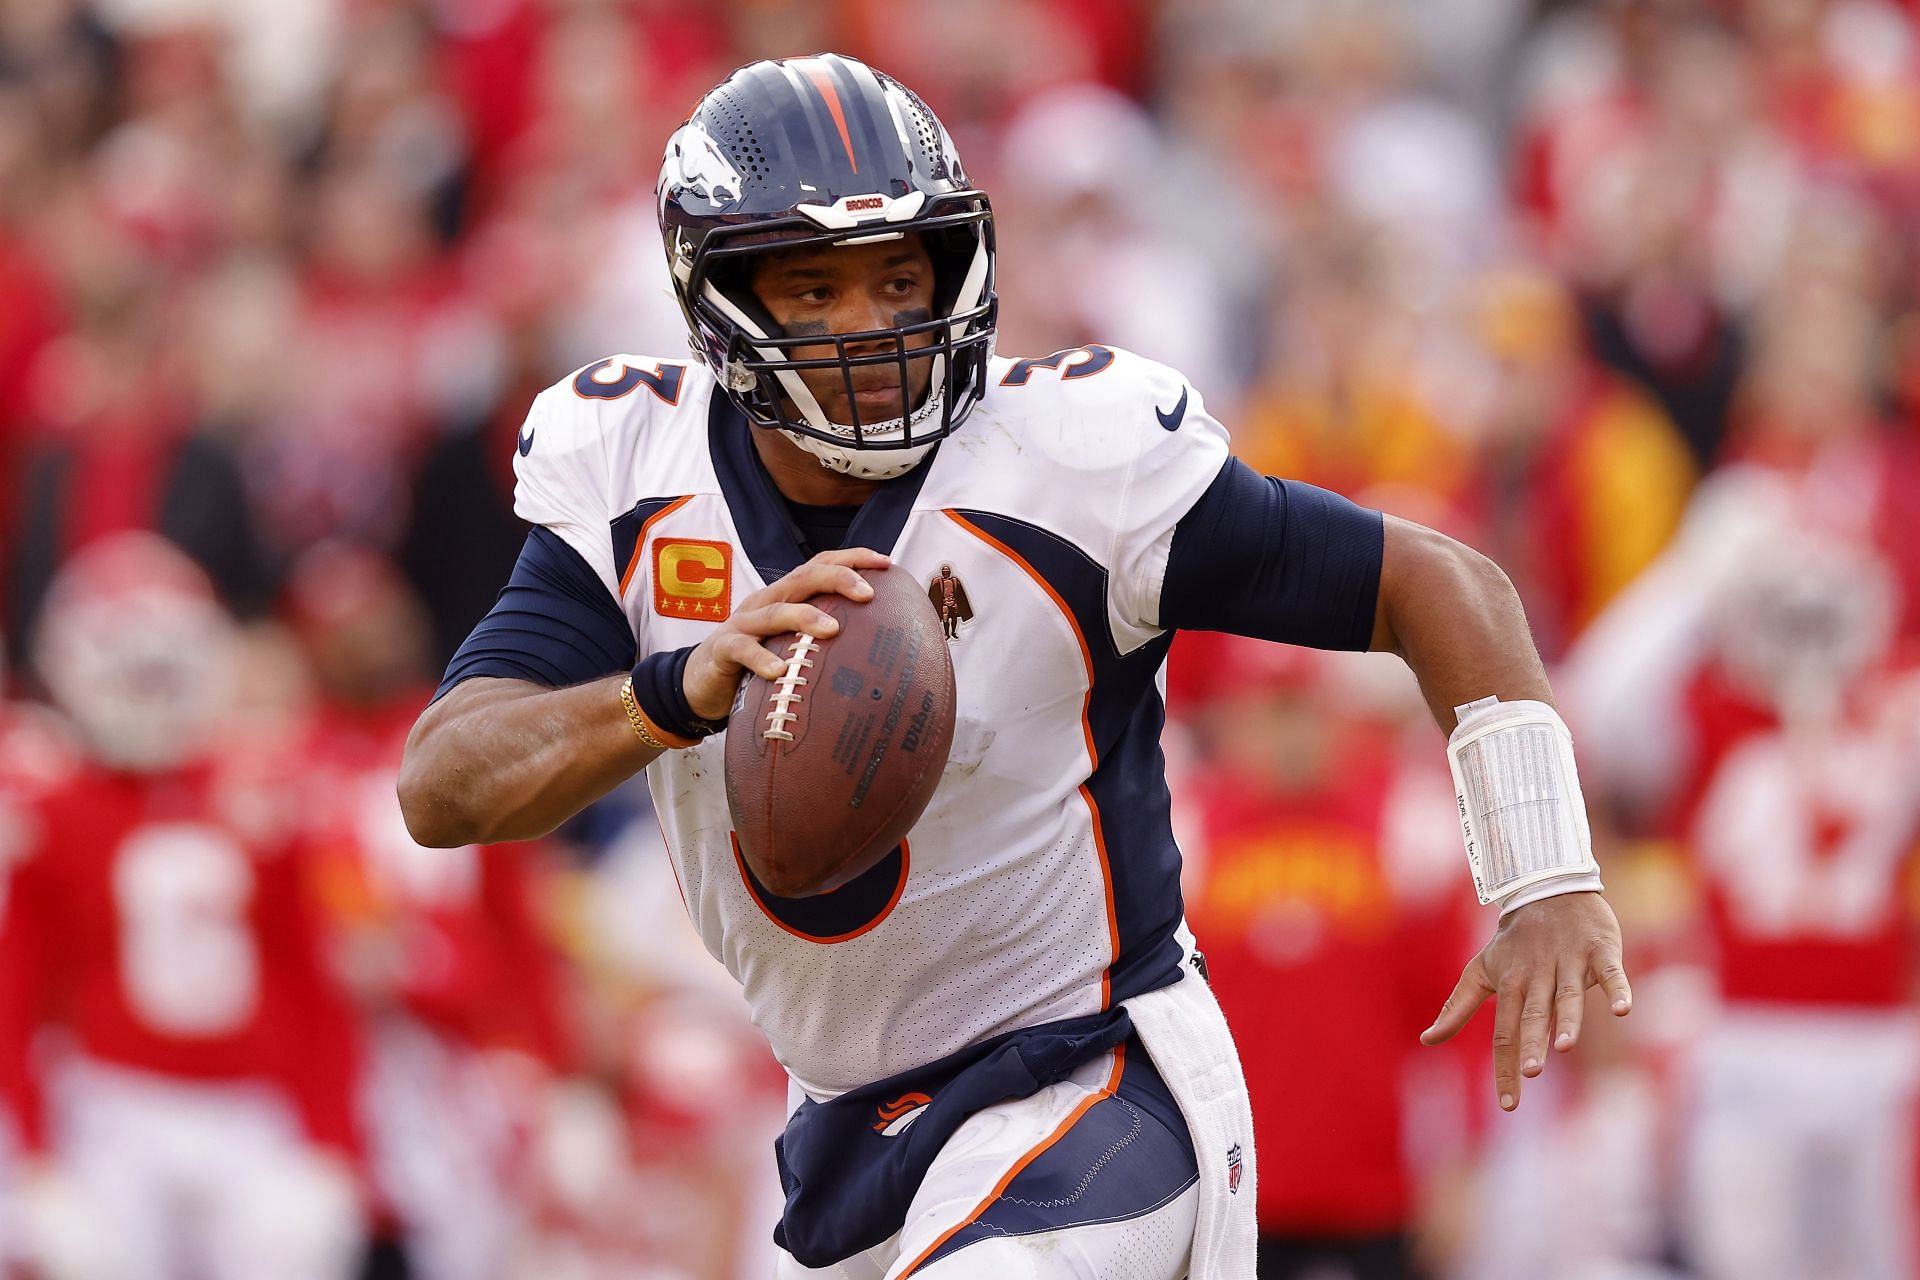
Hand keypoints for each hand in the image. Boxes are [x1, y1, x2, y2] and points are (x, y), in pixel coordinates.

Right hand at [682, 548, 888, 720]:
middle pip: (802, 578)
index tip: (886, 563)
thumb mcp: (789, 642)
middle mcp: (765, 602)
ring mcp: (743, 623)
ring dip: (805, 617)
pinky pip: (743, 650)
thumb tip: (874, 647)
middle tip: (868, 593)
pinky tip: (780, 672)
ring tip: (832, 629)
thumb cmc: (755, 660)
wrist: (698, 681)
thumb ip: (820, 638)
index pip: (819, 566)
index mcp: (784, 596)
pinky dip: (761, 659)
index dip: (852, 559)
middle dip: (837, 579)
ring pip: (775, 611)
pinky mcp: (723, 649)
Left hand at [1419, 890, 1630, 1111]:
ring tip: (1566, 1046)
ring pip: (1568, 994)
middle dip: (1531, 1042)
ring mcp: (1569, 961)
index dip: (1505, 1067)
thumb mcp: (1481, 970)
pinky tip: (1622, 1009)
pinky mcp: (1599, 949)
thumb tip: (1426, 1040)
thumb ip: (1457, 1006)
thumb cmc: (1514, 941)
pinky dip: (1616, 987)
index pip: (1503, 1032)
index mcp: (1509, 983)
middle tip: (1531, 1072)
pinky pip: (1610, 970)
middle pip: (1533, 1013)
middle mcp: (1537, 975)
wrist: (1547, 887)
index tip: (1509, 1105)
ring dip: (1568, 1019)